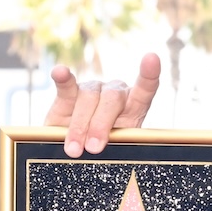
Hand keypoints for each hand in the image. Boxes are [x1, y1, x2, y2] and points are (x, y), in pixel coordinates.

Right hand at [47, 52, 161, 156]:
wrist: (79, 152)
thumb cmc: (105, 150)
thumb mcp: (119, 148)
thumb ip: (118, 141)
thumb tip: (104, 146)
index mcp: (134, 106)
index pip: (145, 88)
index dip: (148, 74)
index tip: (151, 58)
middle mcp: (114, 93)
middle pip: (112, 98)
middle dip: (101, 125)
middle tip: (94, 148)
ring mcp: (92, 90)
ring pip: (88, 97)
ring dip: (79, 126)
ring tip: (74, 149)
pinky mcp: (68, 94)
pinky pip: (66, 84)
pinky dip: (63, 78)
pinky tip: (60, 72)